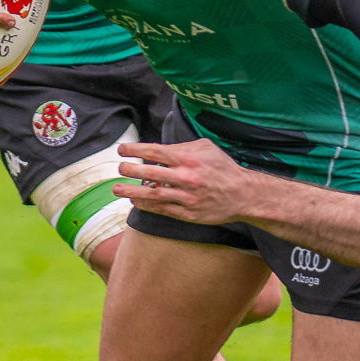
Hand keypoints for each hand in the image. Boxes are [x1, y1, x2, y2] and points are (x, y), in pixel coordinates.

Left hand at [111, 139, 254, 223]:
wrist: (242, 195)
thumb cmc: (222, 168)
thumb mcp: (205, 148)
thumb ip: (181, 146)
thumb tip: (158, 149)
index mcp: (189, 159)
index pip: (156, 151)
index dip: (136, 150)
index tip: (122, 150)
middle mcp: (186, 178)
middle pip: (151, 174)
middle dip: (131, 170)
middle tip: (119, 168)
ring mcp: (186, 197)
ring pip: (153, 195)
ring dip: (132, 192)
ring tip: (117, 189)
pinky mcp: (187, 213)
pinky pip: (162, 210)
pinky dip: (146, 206)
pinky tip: (135, 201)